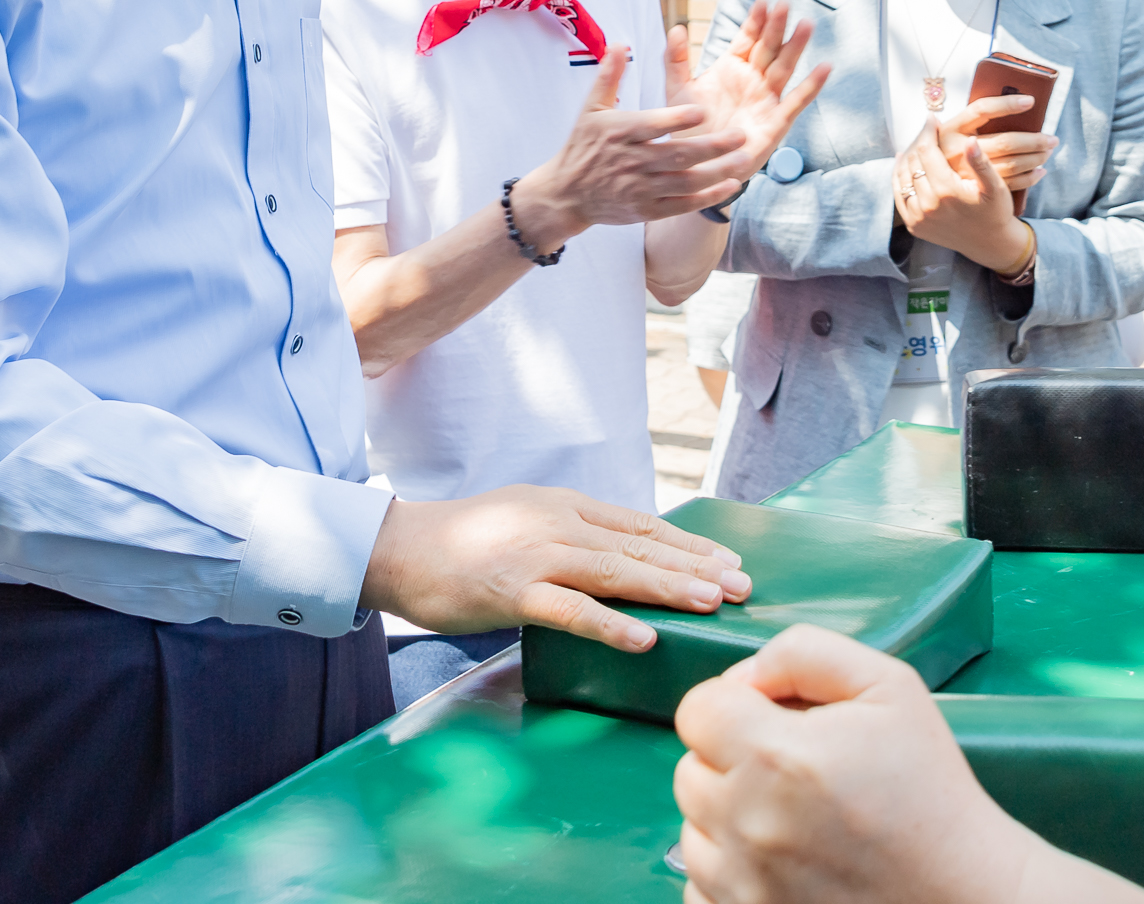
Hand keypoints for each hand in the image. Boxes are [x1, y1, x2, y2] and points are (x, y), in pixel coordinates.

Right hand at [361, 485, 751, 652]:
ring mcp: (537, 555)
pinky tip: (644, 637)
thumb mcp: (529, 520)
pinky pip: (570, 609)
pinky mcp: (513, 590)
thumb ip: (574, 534)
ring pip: (616, 571)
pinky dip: (611, 623)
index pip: (642, 524)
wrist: (402, 548)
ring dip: (668, 587)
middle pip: (641, 545)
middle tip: (742, 585)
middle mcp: (560, 523)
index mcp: (567, 506)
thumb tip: (623, 556)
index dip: (689, 544)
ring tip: (712, 602)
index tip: (729, 560)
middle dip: (696, 566)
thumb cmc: (466, 542)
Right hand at [516, 50, 751, 248]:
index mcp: (620, 132)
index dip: (678, 119)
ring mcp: (640, 189)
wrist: (566, 193)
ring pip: (685, 181)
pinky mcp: (646, 210)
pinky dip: (707, 198)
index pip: (653, 125)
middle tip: (740, 135)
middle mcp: (632, 161)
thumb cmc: (582, 145)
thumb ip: (609, 76)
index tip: (704, 110)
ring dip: (717, 172)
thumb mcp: (591, 108)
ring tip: (743, 159)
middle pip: (677, 154)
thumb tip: (619, 43)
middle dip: (711, 146)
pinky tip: (730, 186)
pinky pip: (682, 205)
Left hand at [664, 0, 831, 183]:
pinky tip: (825, 68)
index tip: (763, 2)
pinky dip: (811, 86)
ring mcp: (766, 100)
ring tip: (806, 25)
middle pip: (768, 49)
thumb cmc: (688, 127)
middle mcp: (753, 80)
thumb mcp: (678, 90)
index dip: (756, 21)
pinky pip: (796, 102)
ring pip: (784, 68)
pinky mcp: (775, 123)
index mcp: (732, 68)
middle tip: (785, 5)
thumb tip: (676, 27)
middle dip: (776, 28)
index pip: (747, 39)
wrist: (694, 165)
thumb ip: (676, 59)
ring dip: (796, 48)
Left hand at [673, 626, 1143, 903]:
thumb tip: (747, 673)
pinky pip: (698, 883)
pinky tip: (780, 860)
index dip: (734, 703)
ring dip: (728, 815)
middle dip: (731, 757)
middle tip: (792, 769)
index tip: (771, 717)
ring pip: (692, 827)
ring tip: (792, 818)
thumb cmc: (929, 790)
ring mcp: (742, 883)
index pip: (697, 709)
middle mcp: (747, 824)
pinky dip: (728, 869)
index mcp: (777, 757)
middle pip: (690, 768)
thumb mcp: (889, 687)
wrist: (962, 892)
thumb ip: (806, 653)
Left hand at [895, 109, 1032, 273]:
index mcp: (946, 192)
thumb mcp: (995, 187)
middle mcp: (928, 205)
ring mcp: (918, 218)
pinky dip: (899, 177)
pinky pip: (899, 195)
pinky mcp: (914, 226)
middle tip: (927, 129)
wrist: (989, 243)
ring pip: (903, 176)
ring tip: (917, 143)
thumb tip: (970, 140)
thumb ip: (982, 163)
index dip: (928, 131)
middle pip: (913, 161)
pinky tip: (905, 162)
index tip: (932, 119)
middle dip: (919, 141)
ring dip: (908, 156)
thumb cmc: (996, 212)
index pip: (927, 151)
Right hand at [941, 94, 1054, 193]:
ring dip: (1035, 158)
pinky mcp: (975, 189)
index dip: (1007, 104)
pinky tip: (1040, 171)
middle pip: (1004, 142)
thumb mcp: (953, 130)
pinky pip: (1009, 184)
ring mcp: (966, 172)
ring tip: (1048, 152)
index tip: (1031, 101)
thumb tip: (1018, 105)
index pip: (983, 109)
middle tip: (1053, 139)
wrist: (926, 180)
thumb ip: (976, 120)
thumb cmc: (946, 148)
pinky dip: (1029, 178)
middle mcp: (957, 150)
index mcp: (951, 128)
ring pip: (1010, 164)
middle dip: (1034, 140)